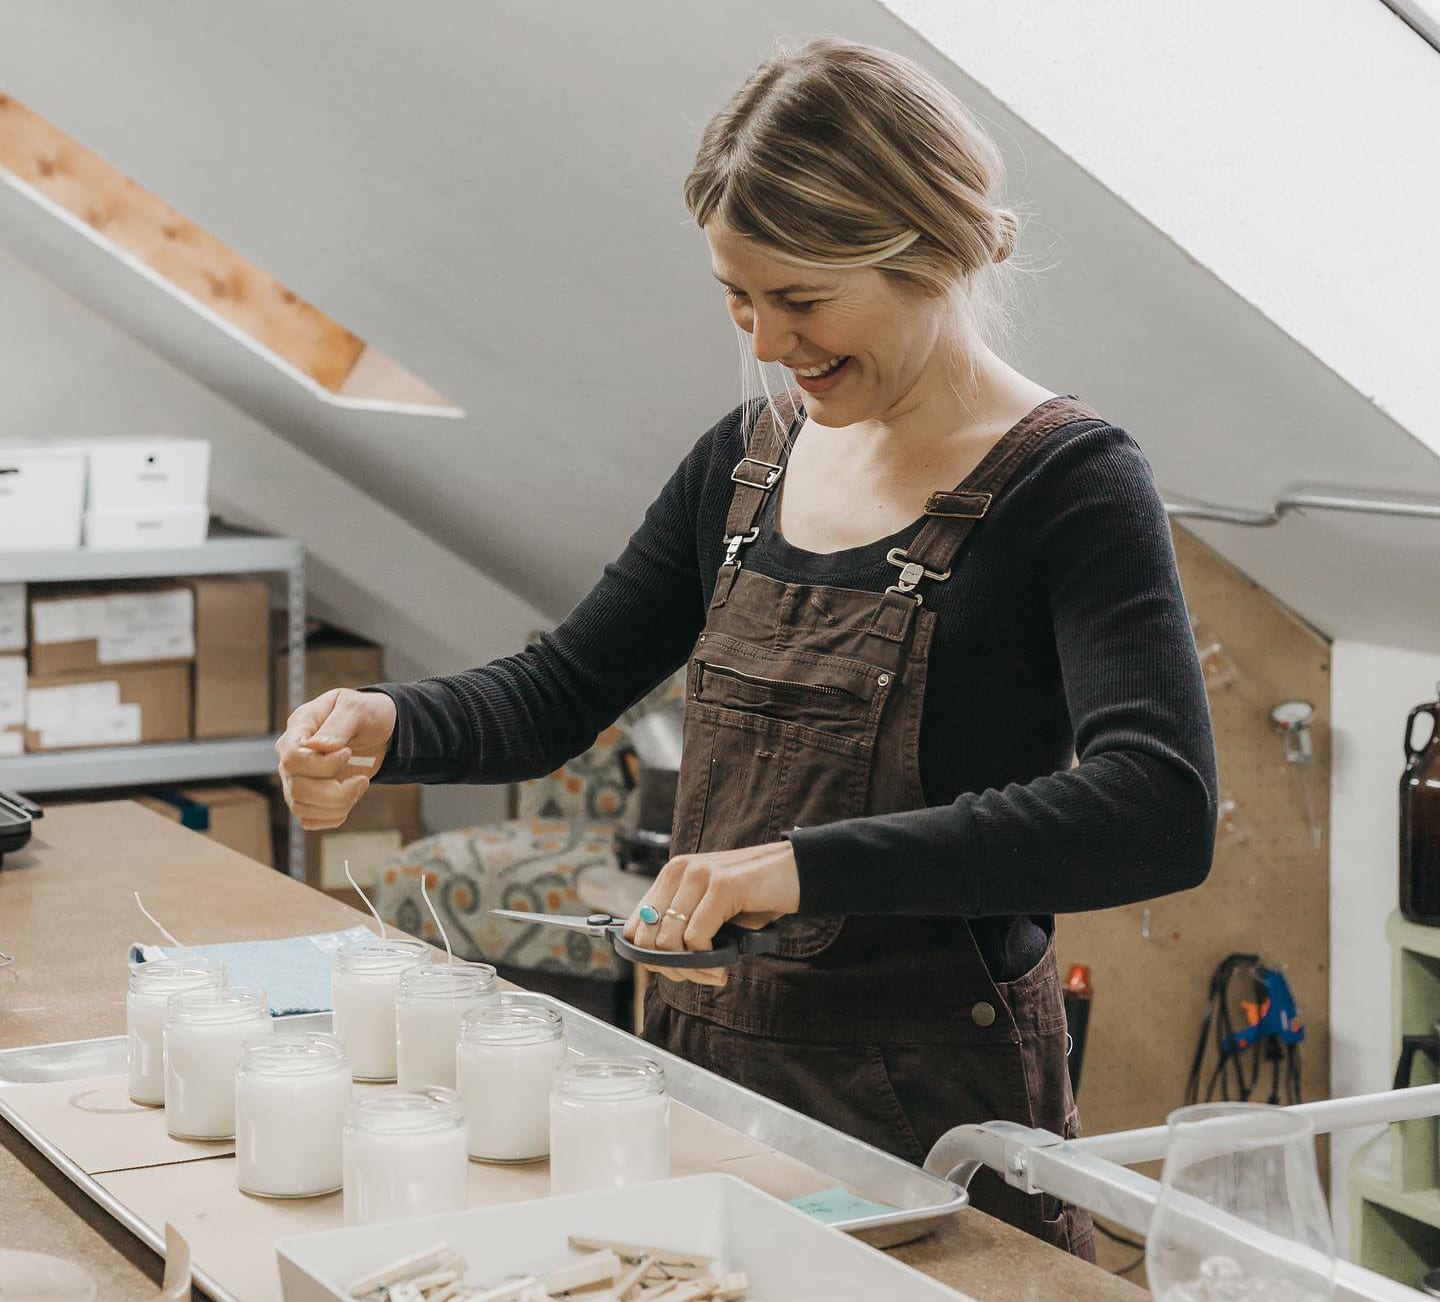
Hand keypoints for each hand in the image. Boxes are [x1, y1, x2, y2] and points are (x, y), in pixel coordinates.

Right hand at [275, 689, 396, 829]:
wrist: (379, 729)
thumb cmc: (367, 713)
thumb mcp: (358, 709)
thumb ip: (338, 725)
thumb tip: (317, 746)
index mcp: (299, 727)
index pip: (292, 757)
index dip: (322, 764)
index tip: (348, 753)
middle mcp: (292, 755)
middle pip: (297, 789)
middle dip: (336, 791)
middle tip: (363, 778)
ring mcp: (296, 778)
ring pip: (302, 807)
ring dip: (339, 804)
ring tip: (360, 785)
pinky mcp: (307, 797)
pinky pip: (309, 819)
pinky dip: (333, 816)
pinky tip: (351, 798)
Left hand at [622, 840, 800, 986]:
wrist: (797, 870)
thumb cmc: (756, 895)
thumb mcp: (712, 908)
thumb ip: (685, 926)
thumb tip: (662, 964)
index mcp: (672, 875)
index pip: (635, 927)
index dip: (651, 958)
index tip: (679, 971)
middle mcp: (680, 871)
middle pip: (648, 940)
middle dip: (671, 968)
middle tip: (701, 975)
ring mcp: (699, 876)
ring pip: (669, 942)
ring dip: (692, 968)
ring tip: (716, 972)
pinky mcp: (722, 886)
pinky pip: (697, 938)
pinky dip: (709, 959)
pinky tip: (726, 960)